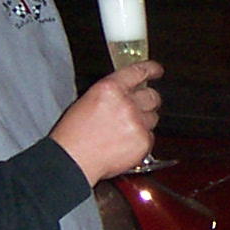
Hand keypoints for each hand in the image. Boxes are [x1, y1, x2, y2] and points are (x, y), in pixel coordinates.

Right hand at [50, 60, 162, 183]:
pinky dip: (141, 140)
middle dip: (149, 101)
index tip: (156, 70)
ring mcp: (137, 123)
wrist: (73, 160)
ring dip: (143, 122)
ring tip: (123, 132)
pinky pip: (150, 137)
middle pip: (152, 96)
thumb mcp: (87, 101)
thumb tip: (128, 92)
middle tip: (140, 108)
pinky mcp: (143, 141)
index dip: (151, 69)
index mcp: (110, 89)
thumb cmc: (73, 135)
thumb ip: (111, 93)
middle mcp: (126, 103)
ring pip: (153, 117)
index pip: (138, 71)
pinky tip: (124, 144)